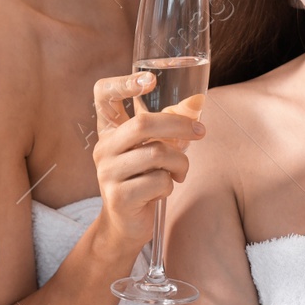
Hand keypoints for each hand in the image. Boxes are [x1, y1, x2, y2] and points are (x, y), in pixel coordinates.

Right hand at [90, 71, 205, 253]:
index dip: (123, 82)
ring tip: (179, 172)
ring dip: (180, 162)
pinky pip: (158, 181)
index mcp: (109, 130)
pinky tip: (163, 191)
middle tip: (201, 132)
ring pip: (157, 154)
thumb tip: (197, 104)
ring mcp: (107, 172)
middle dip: (179, 125)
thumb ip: (167, 126)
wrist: (125, 224)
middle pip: (143, 124)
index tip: (149, 80)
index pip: (103, 95)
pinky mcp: (119, 197)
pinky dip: (170, 184)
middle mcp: (103, 147)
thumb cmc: (143, 179)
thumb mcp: (151, 149)